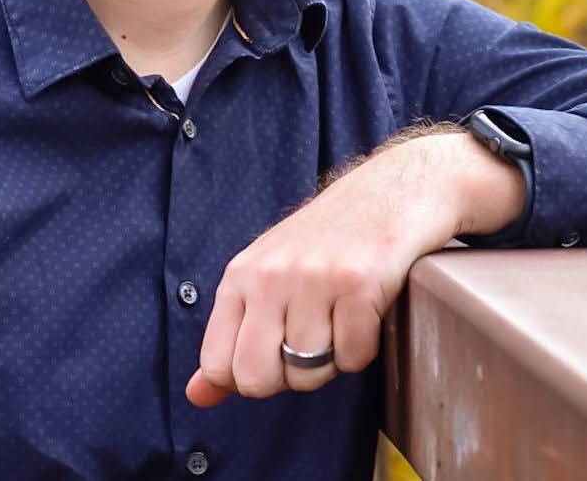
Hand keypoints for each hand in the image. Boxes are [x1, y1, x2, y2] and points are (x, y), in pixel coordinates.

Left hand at [185, 129, 525, 407]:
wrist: (389, 191)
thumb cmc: (325, 240)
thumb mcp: (265, 276)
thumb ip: (231, 336)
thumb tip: (197, 395)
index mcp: (240, 275)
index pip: (217, 364)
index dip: (250, 375)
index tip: (275, 352)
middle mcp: (270, 275)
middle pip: (257, 379)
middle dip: (288, 377)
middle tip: (311, 340)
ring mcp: (314, 278)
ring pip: (309, 374)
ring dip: (331, 359)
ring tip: (340, 316)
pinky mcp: (360, 285)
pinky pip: (353, 358)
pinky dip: (363, 347)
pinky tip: (364, 311)